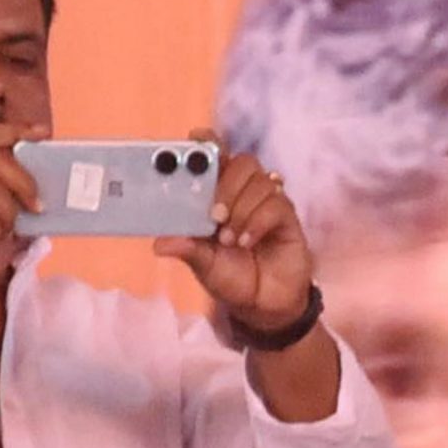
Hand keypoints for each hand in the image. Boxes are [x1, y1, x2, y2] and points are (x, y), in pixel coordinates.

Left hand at [153, 130, 312, 332]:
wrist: (264, 305)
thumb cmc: (231, 277)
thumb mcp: (202, 265)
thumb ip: (187, 249)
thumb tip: (160, 244)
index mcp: (216, 194)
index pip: (214, 154)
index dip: (206, 142)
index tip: (194, 142)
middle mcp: (243, 193)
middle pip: (242, 161)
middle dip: (225, 185)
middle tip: (213, 215)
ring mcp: (267, 204)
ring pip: (260, 181)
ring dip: (241, 209)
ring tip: (229, 239)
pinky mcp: (287, 219)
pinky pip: (276, 204)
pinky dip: (257, 222)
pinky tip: (247, 241)